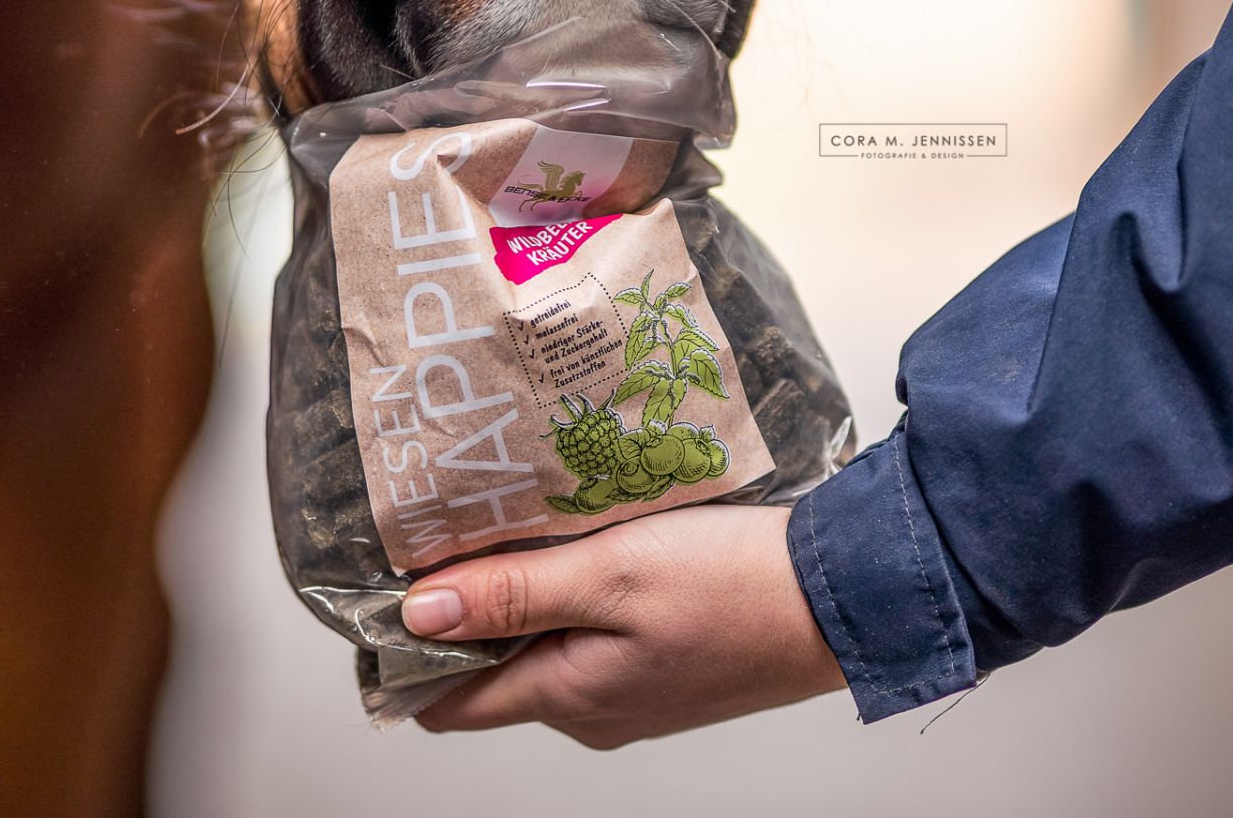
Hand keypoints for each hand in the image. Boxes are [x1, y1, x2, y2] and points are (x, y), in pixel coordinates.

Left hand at [401, 504, 847, 747]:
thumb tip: (416, 615)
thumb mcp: (610, 574)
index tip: (386, 589)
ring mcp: (631, 692)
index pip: (446, 704)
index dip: (404, 655)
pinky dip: (573, 592)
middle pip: (491, 669)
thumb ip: (511, 593)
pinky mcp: (665, 665)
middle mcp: (592, 710)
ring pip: (542, 646)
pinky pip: (590, 635)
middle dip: (464, 608)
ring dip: (522, 592)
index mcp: (568, 697)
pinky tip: (584, 542)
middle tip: (455, 529)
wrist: (846, 597)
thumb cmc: (737, 586)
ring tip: (520, 523)